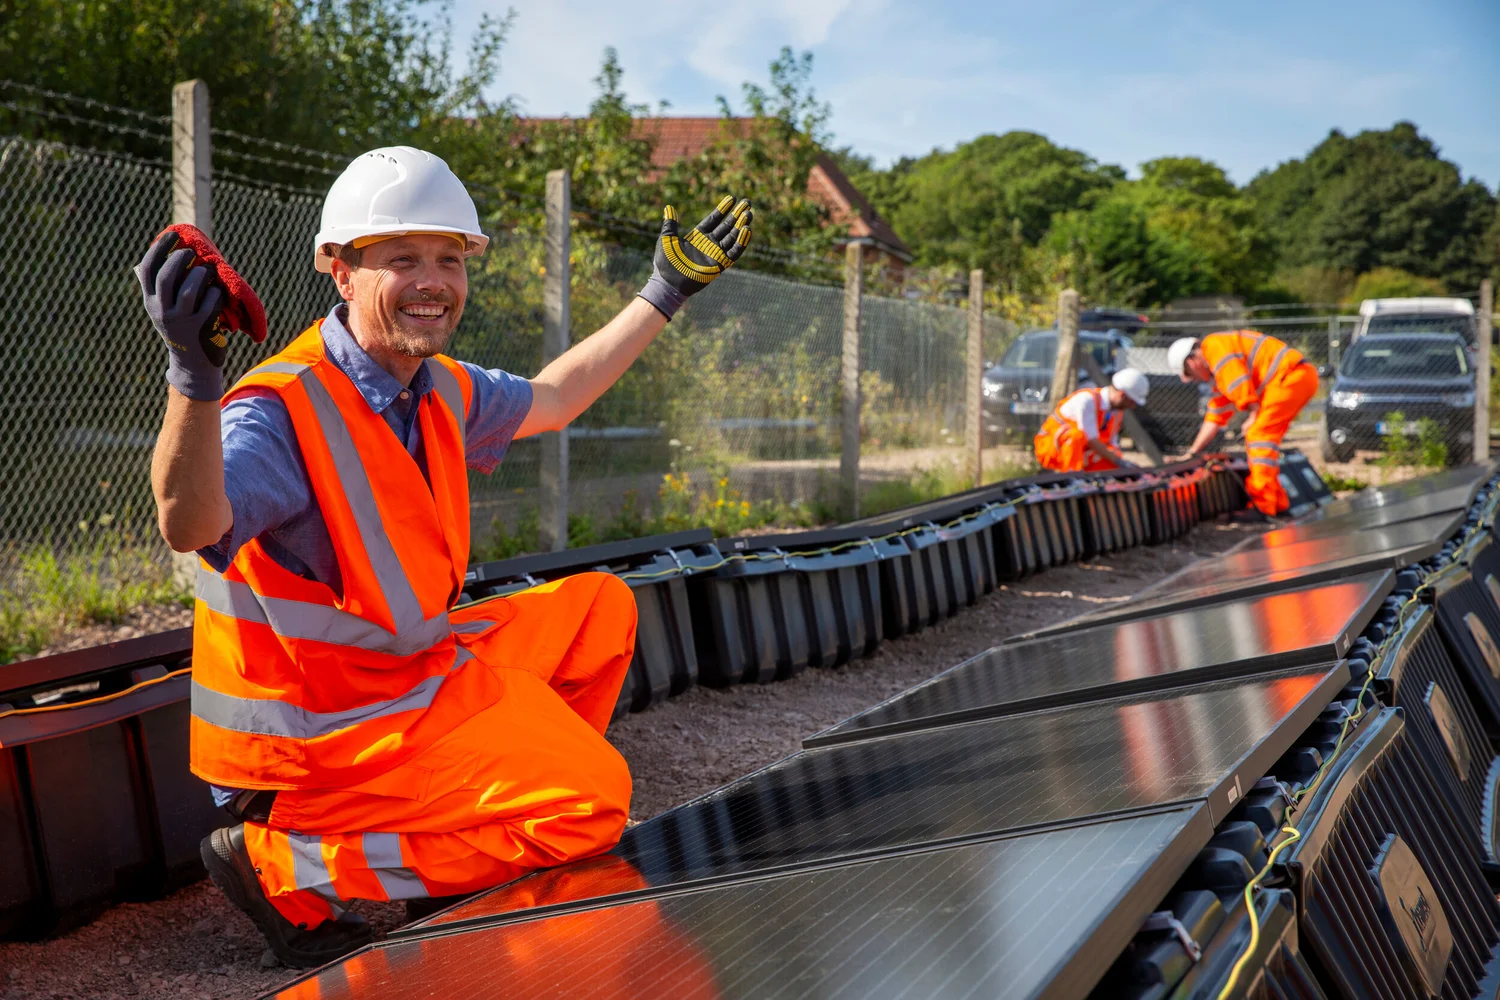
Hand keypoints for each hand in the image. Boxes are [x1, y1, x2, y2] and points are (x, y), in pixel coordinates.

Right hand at [136, 230, 227, 400]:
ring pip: (189, 290)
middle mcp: (161, 311)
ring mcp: (181, 321)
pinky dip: (216, 293)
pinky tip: (219, 291)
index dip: (159, 248)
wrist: (192, 365)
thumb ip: (166, 287)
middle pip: (166, 277)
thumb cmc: (183, 328)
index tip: (172, 234)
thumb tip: (177, 252)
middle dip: (180, 259)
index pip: (148, 269)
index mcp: (151, 302)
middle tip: (192, 251)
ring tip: (209, 269)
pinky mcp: (201, 329)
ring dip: (201, 274)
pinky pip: (210, 304)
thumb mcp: (166, 309)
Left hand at [638, 195, 752, 318]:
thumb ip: (670, 224)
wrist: (669, 282)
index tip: (733, 198)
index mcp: (698, 236)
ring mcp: (715, 254)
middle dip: (737, 215)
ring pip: (733, 237)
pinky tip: (747, 230)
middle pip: (727, 226)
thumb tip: (668, 208)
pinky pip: (734, 252)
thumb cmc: (665, 262)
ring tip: (749, 214)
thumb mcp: (666, 239)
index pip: (714, 219)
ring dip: (742, 226)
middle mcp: (709, 243)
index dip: (723, 209)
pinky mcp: (720, 264)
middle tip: (748, 203)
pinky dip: (741, 242)